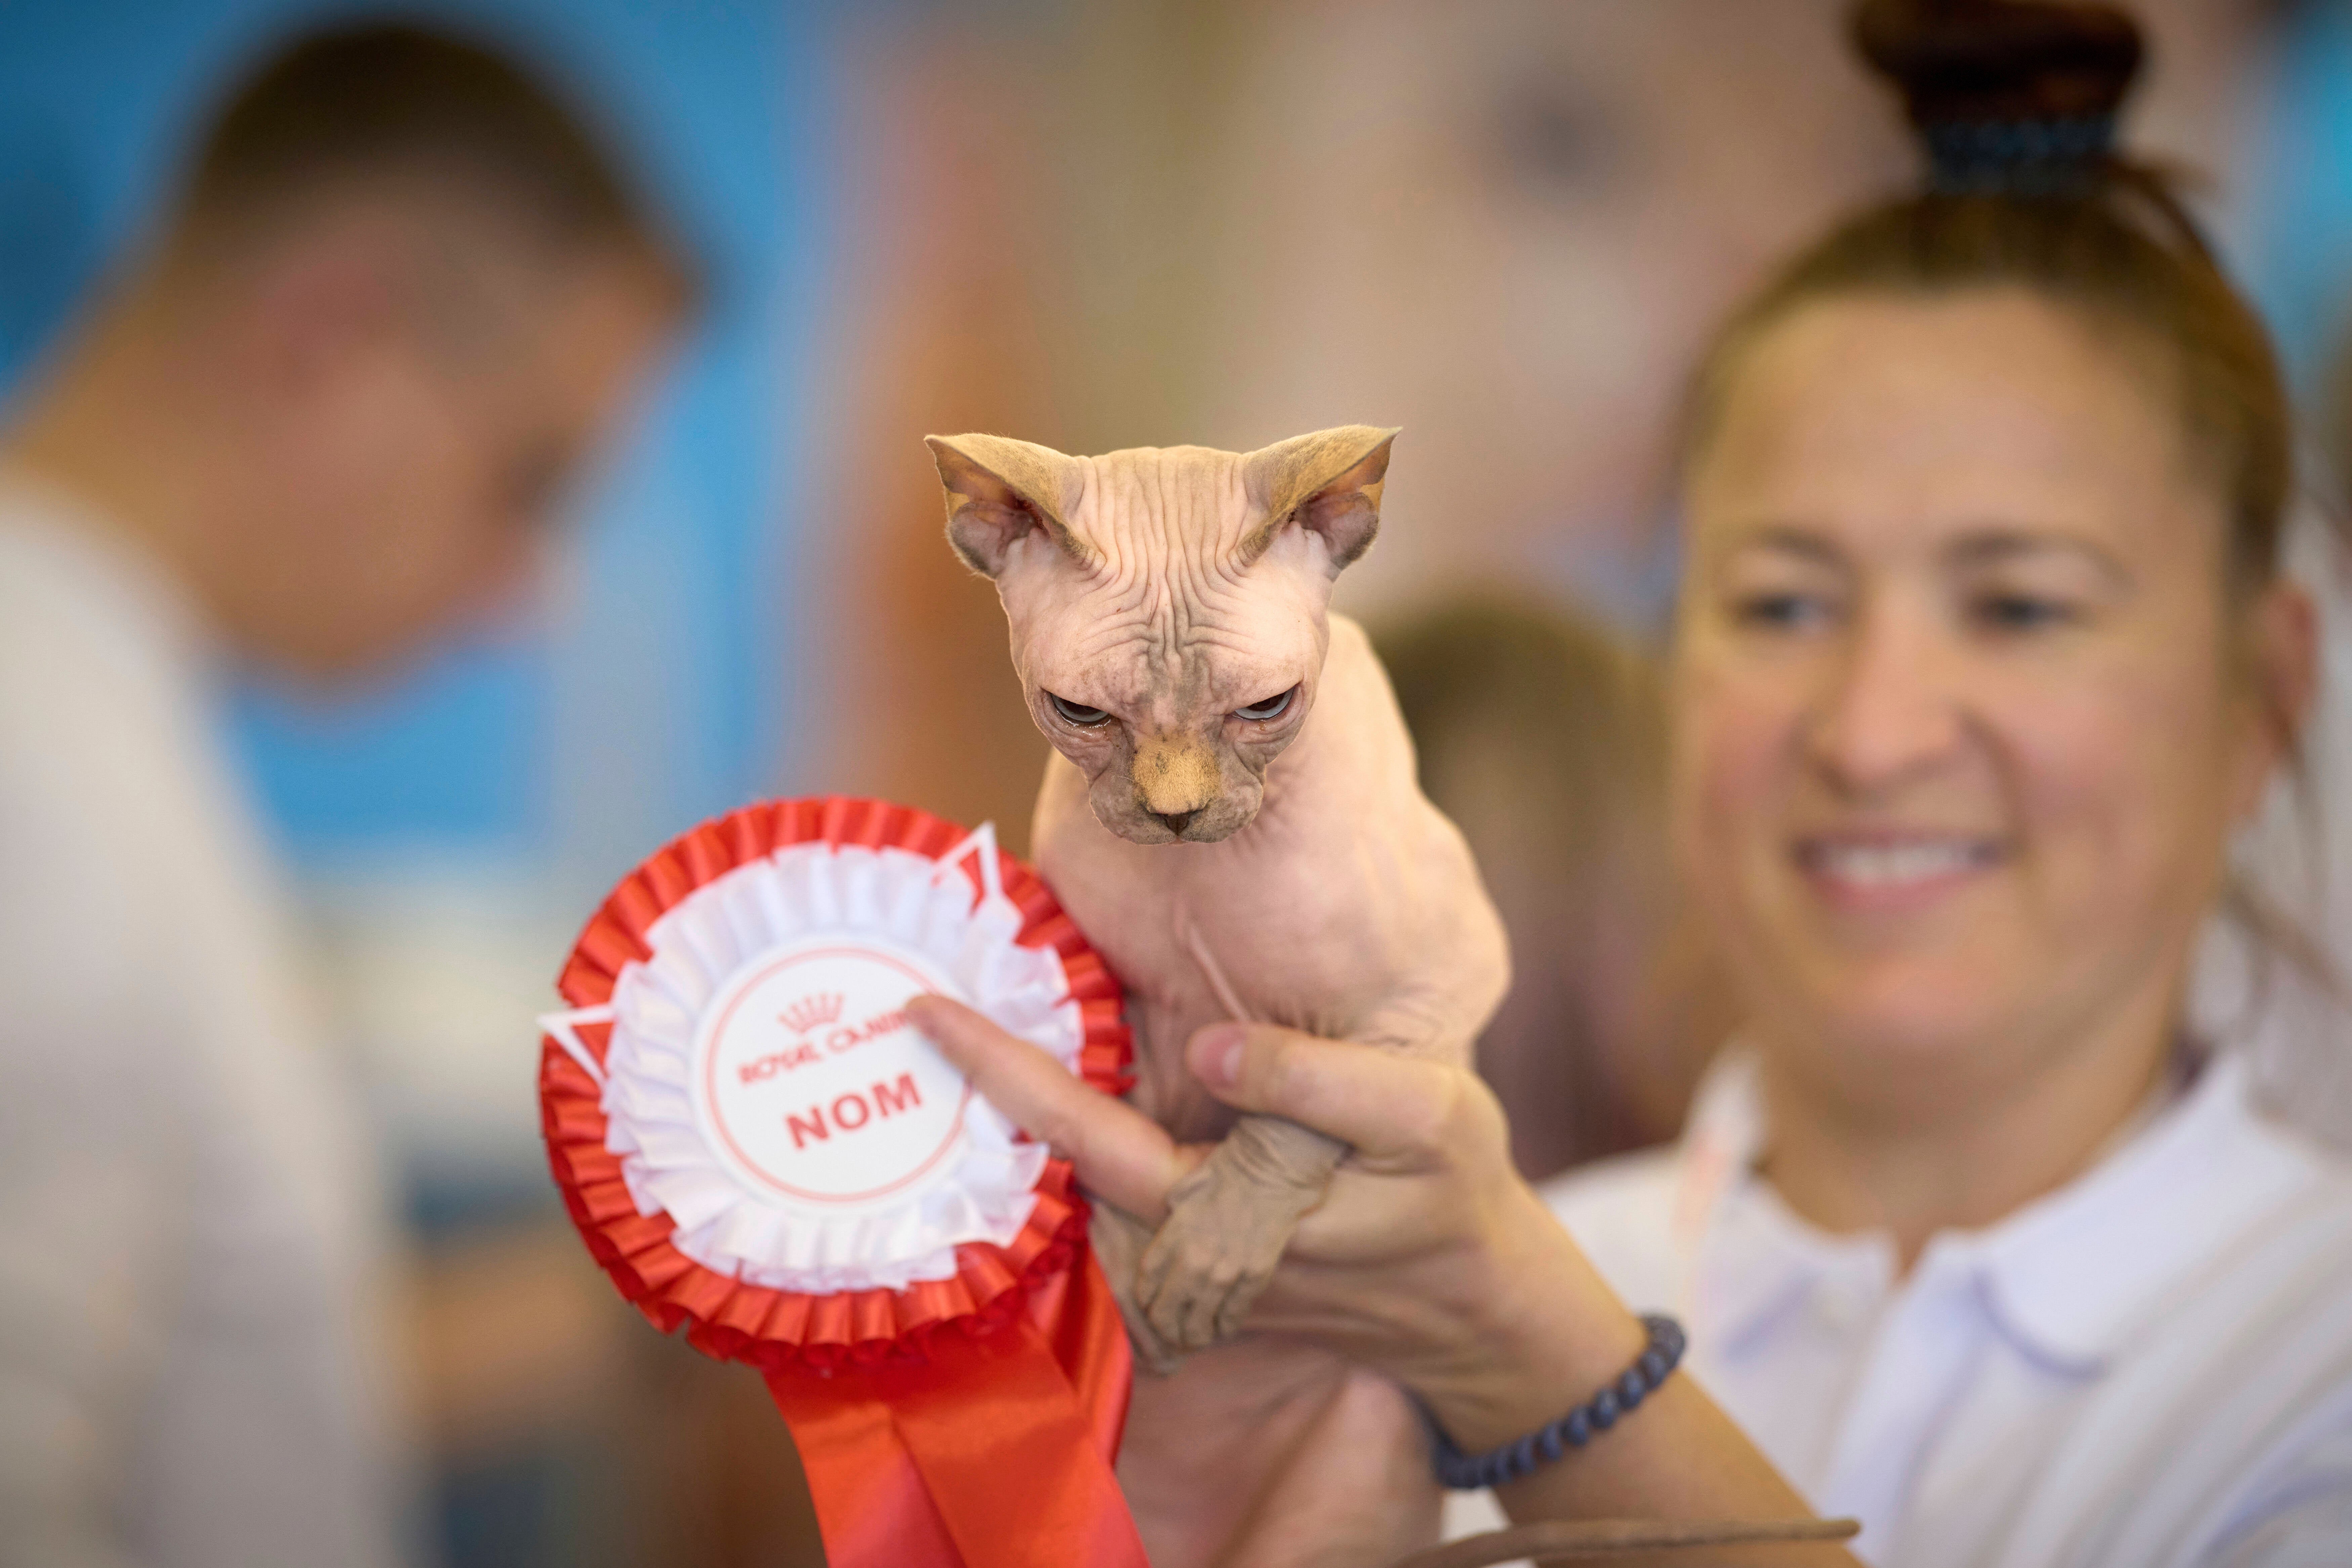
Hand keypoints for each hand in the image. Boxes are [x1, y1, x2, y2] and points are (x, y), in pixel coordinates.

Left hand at [912, 996, 1852, 1563]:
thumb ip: (1317, 1081)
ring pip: (1080, 1168)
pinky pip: (1121, 1173)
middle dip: (983, 1080)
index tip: (926, 1011)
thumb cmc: (1452, 1198)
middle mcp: (1177, 1242)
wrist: (1473, 1299)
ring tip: (959, 1018)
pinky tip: (1051, 1060)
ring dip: (1019, 1102)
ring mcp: (1184, 1248)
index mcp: (1214, 1213)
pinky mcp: (1203, 1236)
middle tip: (914, 996)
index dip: (1001, 1070)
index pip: (1081, 1135)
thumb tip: (1219, 1045)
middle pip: (1055, 1155)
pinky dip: (1075, 1121)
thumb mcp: (1421, 1118)